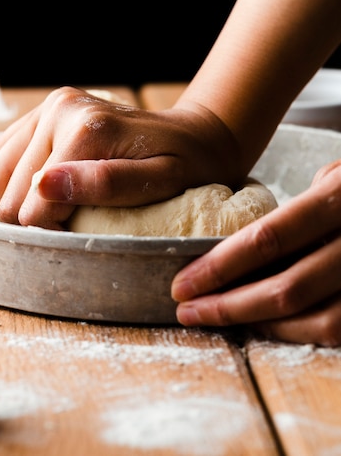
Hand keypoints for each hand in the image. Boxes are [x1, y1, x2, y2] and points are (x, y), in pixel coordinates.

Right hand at [0, 86, 239, 229]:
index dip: (55, 232)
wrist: (192, 136)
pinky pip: (0, 159)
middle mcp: (60, 108)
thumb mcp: (161, 182)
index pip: (34, 205)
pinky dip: (14, 184)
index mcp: (86, 127)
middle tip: (80, 219)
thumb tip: (43, 186)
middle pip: (11, 194)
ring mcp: (49, 107)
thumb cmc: (185, 166)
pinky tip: (45, 192)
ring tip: (63, 207)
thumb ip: (105, 183)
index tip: (86, 233)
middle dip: (41, 217)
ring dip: (23, 202)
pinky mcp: (42, 113)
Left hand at [172, 159, 340, 346]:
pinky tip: (266, 324)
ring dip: (260, 326)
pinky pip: (339, 328)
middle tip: (188, 310)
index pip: (268, 240)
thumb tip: (241, 248)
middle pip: (287, 288)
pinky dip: (298, 332)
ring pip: (316, 320)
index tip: (183, 283)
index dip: (219, 267)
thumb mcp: (336, 175)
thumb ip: (298, 207)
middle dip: (228, 305)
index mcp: (340, 197)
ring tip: (220, 318)